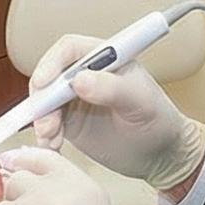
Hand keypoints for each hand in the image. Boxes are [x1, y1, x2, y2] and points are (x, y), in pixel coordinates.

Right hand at [28, 32, 204, 191]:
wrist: (162, 155)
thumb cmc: (159, 120)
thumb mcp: (141, 102)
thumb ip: (112, 88)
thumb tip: (79, 80)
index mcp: (106, 58)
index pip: (70, 49)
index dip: (52, 62)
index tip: (43, 83)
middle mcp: (86, 74)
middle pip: (50, 76)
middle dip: (43, 98)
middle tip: (46, 121)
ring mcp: (76, 98)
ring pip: (45, 102)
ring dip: (42, 120)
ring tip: (52, 138)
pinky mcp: (70, 122)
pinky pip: (47, 124)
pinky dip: (45, 135)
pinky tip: (54, 146)